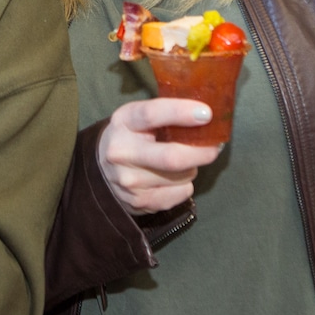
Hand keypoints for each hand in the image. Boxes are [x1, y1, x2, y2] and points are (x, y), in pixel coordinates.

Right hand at [98, 99, 222, 214]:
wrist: (102, 170)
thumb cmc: (132, 137)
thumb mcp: (138, 117)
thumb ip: (166, 114)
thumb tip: (206, 115)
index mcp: (124, 122)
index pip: (151, 115)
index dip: (181, 113)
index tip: (206, 113)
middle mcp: (122, 152)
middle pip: (171, 157)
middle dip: (200, 153)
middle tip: (213, 148)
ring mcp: (128, 180)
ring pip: (181, 177)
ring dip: (191, 169)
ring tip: (182, 162)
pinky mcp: (139, 201)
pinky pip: (180, 194)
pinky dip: (185, 186)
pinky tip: (173, 179)